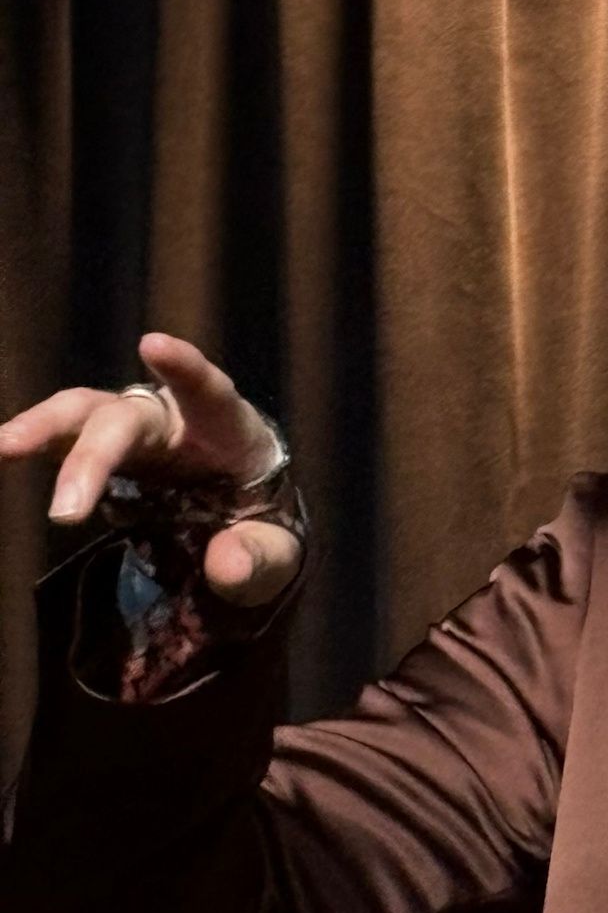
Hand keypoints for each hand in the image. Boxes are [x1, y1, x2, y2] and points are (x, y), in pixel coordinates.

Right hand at [0, 332, 303, 608]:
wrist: (239, 513)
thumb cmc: (261, 519)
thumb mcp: (277, 549)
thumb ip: (257, 558)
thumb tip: (225, 568)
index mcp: (227, 428)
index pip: (209, 389)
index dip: (183, 366)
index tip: (152, 344)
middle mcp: (172, 417)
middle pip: (125, 420)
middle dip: (93, 457)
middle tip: (65, 512)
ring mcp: (131, 427)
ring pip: (80, 415)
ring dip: (40, 430)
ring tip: (4, 448)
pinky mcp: (101, 445)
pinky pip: (62, 439)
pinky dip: (33, 444)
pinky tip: (5, 452)